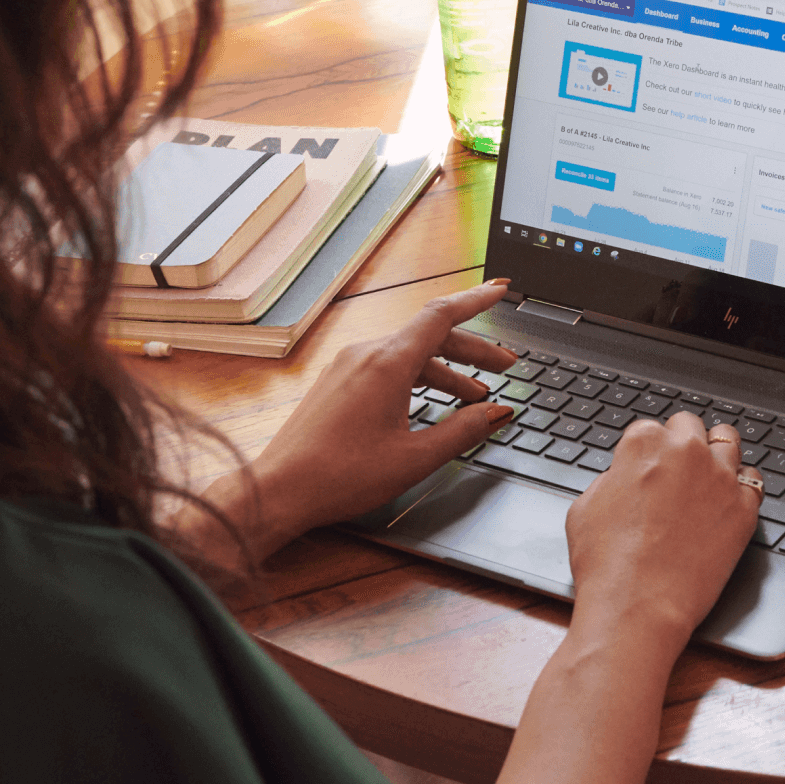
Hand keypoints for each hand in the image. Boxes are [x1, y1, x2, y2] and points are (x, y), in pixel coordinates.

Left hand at [197, 279, 521, 564]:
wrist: (279, 491)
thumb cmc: (339, 476)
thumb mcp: (415, 458)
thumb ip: (463, 431)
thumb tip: (496, 413)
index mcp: (387, 363)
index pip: (442, 316)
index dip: (476, 301)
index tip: (501, 292)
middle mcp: (366, 354)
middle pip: (430, 336)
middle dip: (472, 350)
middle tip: (505, 365)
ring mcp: (348, 366)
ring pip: (409, 353)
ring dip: (446, 369)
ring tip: (474, 394)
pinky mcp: (337, 382)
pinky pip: (387, 366)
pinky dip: (418, 377)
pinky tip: (431, 402)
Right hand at [563, 412, 761, 650]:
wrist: (638, 605)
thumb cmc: (607, 563)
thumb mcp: (584, 507)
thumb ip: (611, 479)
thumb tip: (623, 478)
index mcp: (644, 443)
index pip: (650, 428)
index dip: (647, 451)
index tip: (647, 467)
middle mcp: (686, 451)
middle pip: (690, 427)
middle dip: (681, 444)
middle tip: (674, 472)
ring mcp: (720, 477)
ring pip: (727, 442)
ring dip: (716, 455)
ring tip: (707, 476)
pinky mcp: (744, 507)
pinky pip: (754, 481)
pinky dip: (742, 487)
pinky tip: (728, 500)